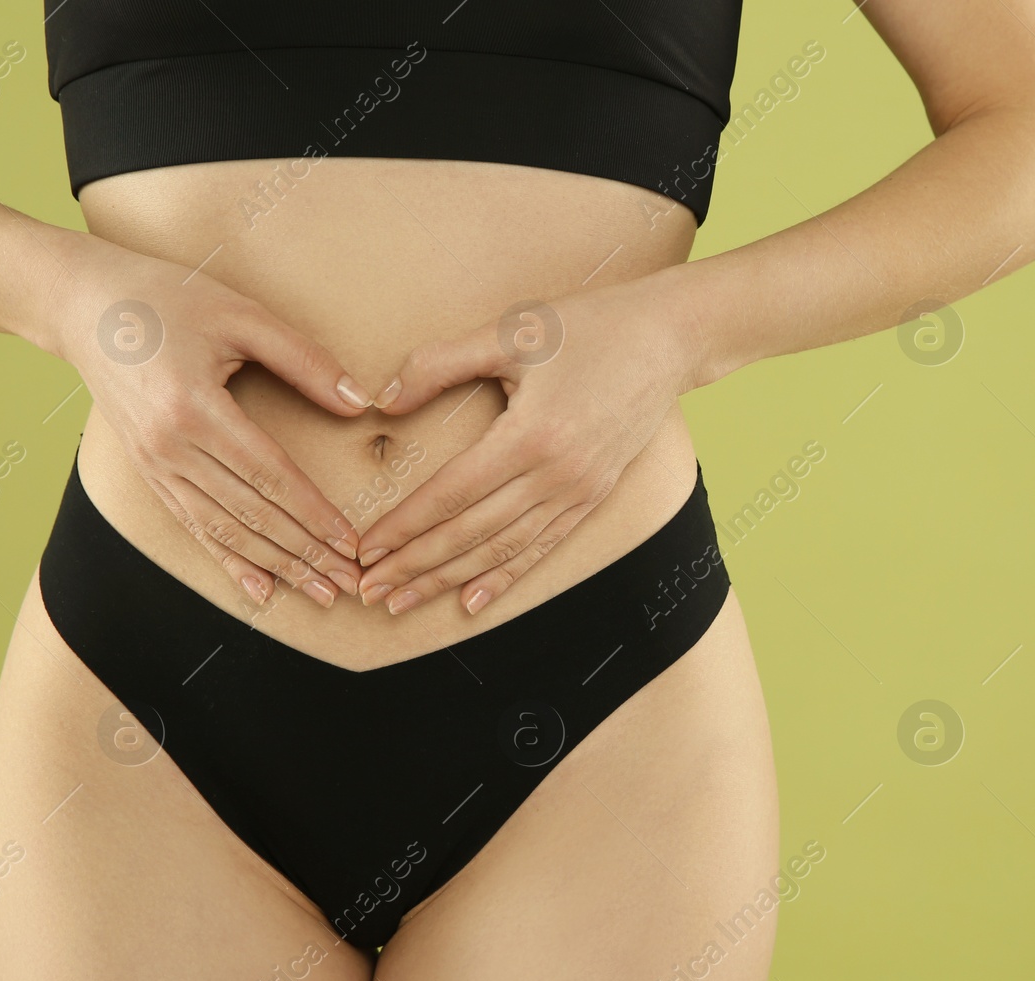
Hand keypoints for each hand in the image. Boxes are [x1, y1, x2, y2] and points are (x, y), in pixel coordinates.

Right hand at [43, 233, 374, 606]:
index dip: (315, 514)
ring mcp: (155, 464)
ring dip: (277, 566)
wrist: (80, 304)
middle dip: (306, 553)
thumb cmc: (166, 298)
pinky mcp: (148, 471)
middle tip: (351, 583)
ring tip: (321, 592)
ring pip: (224, 530)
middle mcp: (170, 447)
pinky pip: (193, 526)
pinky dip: (229, 560)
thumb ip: (304, 359)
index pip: (270, 476)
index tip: (352, 543)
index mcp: (195, 408)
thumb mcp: (241, 314)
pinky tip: (260, 589)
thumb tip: (360, 403)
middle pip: (252, 514)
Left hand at [355, 277, 700, 615]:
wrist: (669, 338)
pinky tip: (472, 600)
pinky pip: (542, 547)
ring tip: (403, 600)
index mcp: (530, 434)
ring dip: (449, 579)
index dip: (403, 526)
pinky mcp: (594, 496)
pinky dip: (505, 577)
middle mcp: (556, 475)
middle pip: (470, 533)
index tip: (365, 549)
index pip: (450, 494)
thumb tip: (384, 403)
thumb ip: (440, 363)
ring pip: (503, 550)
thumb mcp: (509, 333)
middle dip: (415, 565)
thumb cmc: (588, 326)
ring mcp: (578, 491)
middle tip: (369, 590)